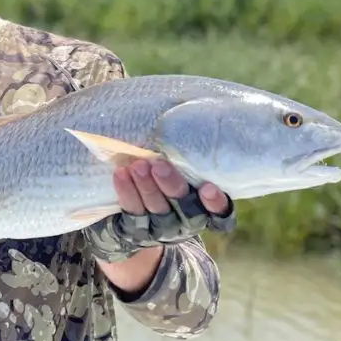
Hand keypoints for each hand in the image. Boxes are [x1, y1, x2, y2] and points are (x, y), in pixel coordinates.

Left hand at [114, 159, 228, 218]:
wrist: (143, 219)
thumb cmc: (171, 182)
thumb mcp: (186, 172)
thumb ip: (188, 156)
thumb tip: (186, 112)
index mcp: (205, 209)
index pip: (220, 212)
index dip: (215, 203)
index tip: (208, 188)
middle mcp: (187, 220)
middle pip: (183, 205)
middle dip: (170, 184)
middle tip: (158, 165)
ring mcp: (162, 226)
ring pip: (155, 208)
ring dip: (145, 186)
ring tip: (137, 166)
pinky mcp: (138, 228)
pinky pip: (132, 211)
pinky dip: (126, 193)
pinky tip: (121, 174)